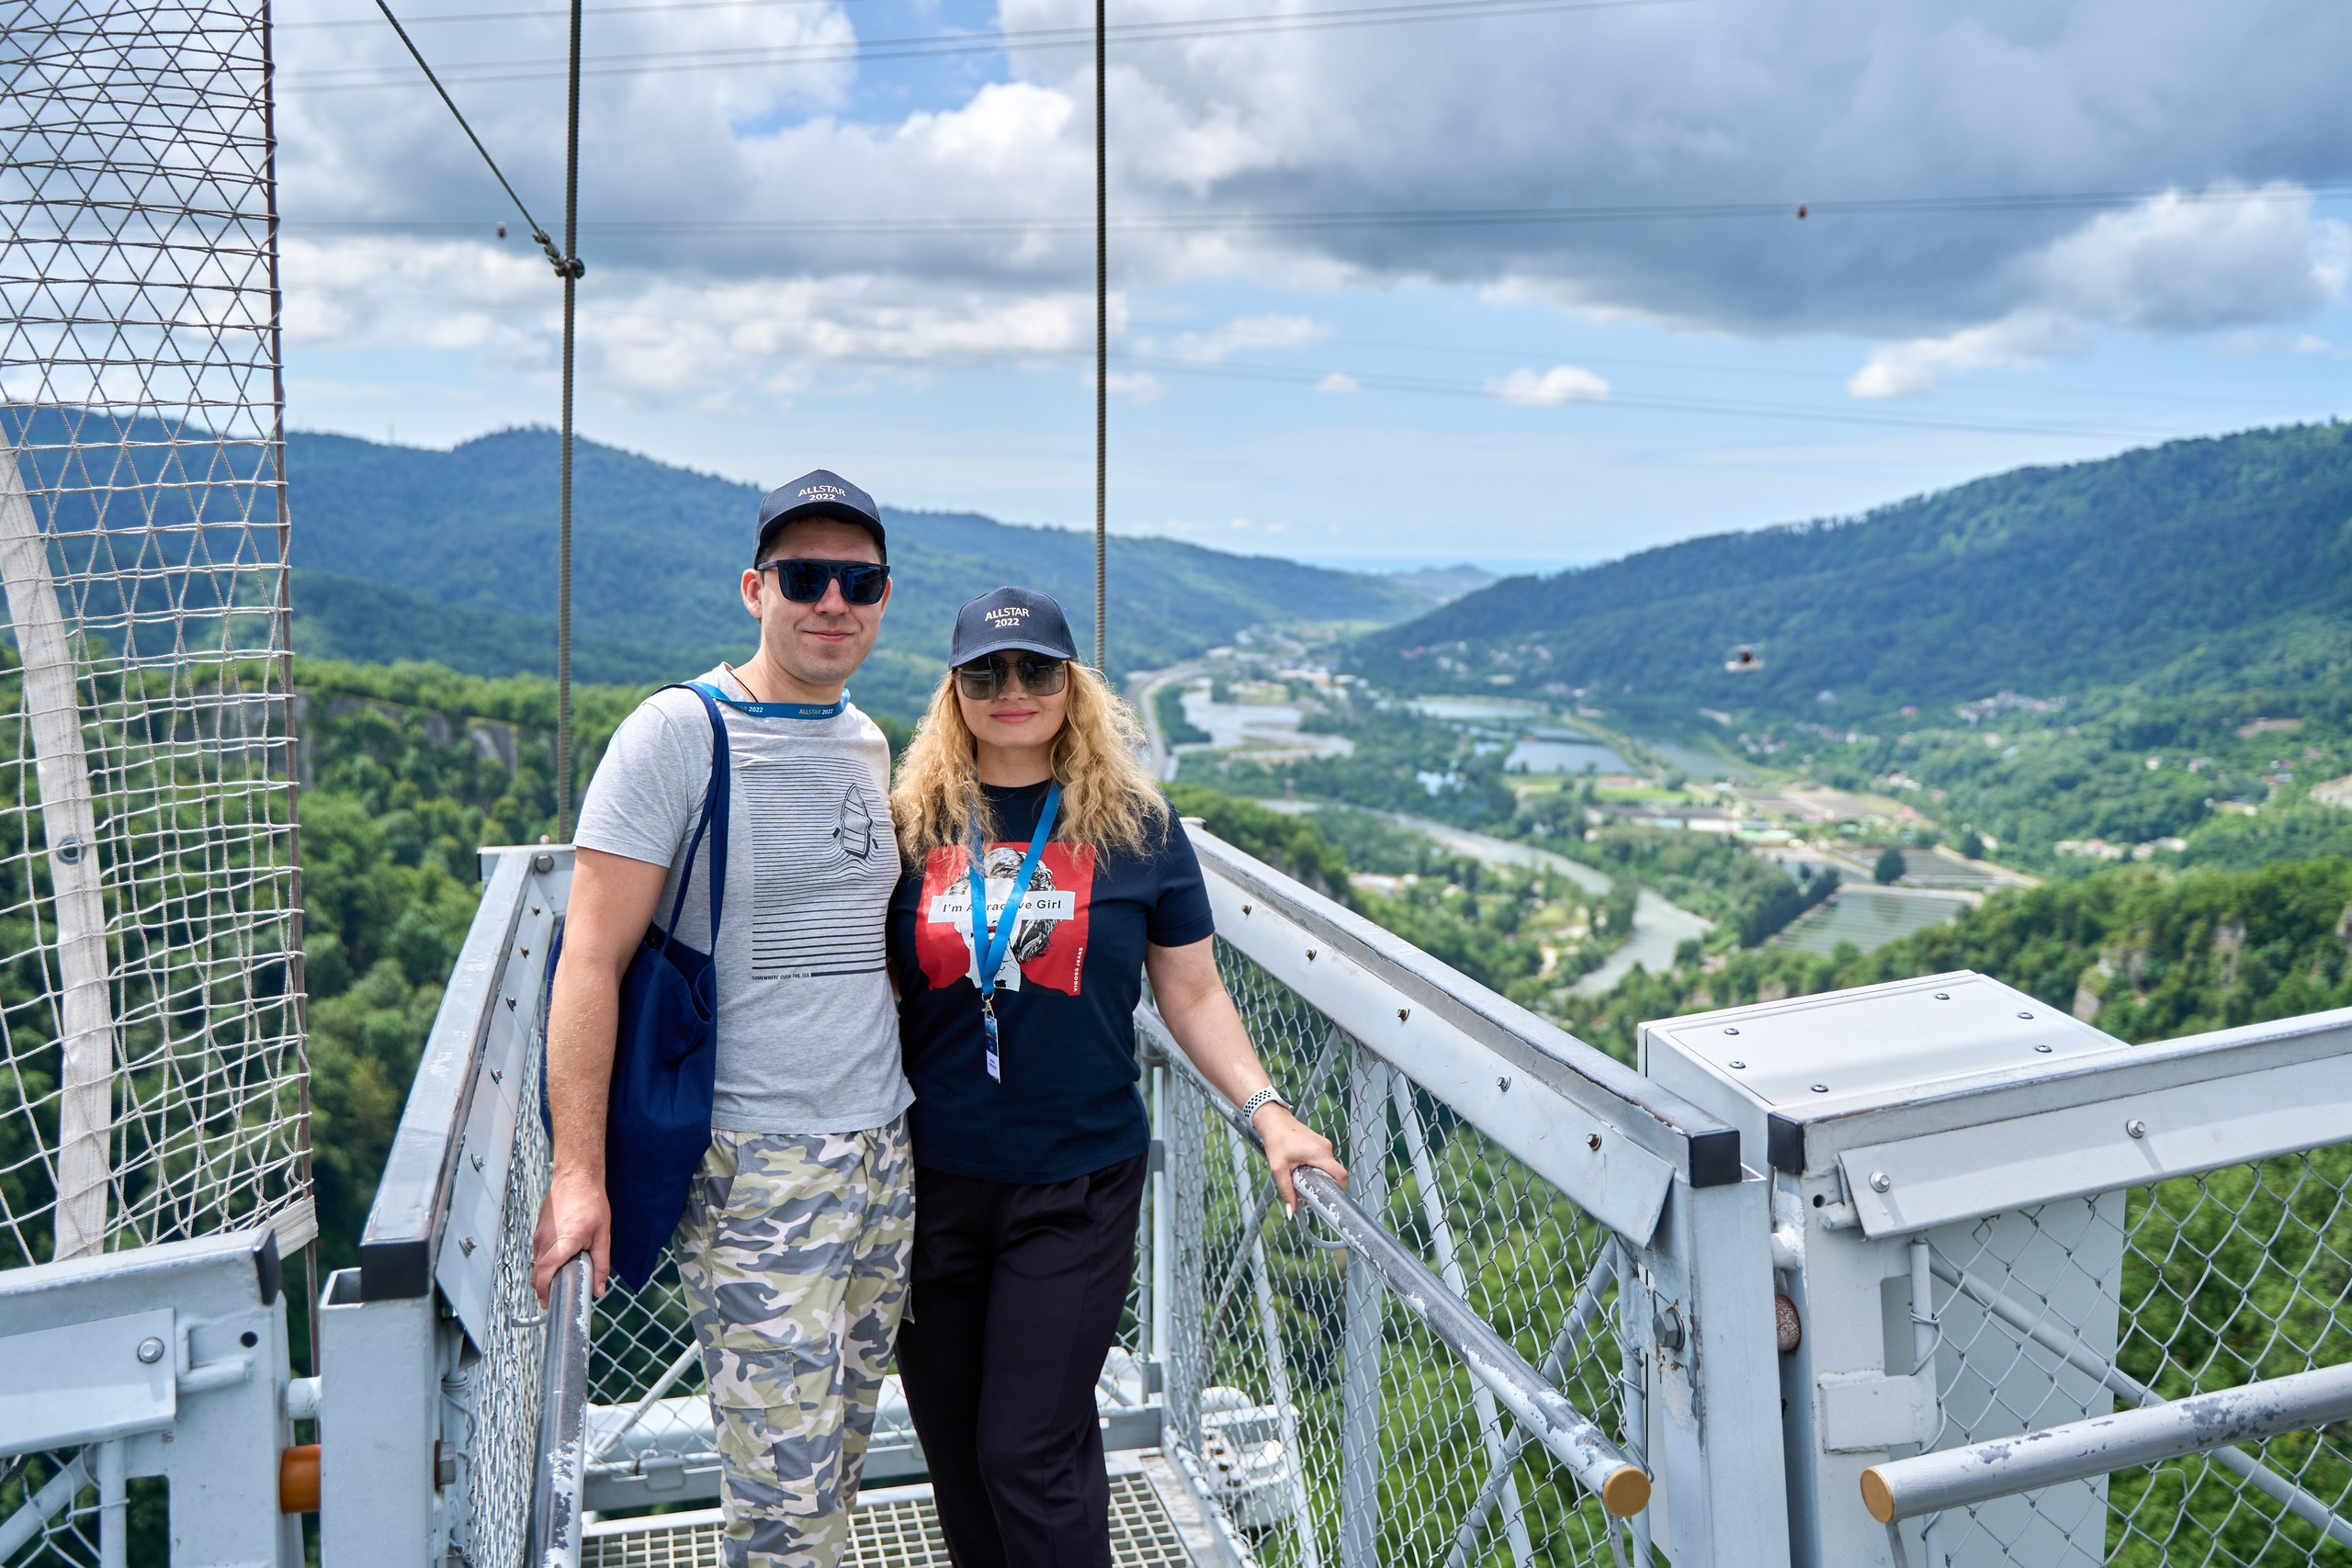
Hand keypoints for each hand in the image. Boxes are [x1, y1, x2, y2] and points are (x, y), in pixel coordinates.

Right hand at [532, 1167, 610, 1303]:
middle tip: (557, 1297)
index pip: (544, 1274)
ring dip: (545, 1274)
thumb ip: (600, 1265)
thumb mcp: (603, 1236)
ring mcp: (539, 1234)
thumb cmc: (591, 1202)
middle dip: (544, 1288)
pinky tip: (561, 1259)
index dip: (544, 1292)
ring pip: (537, 1262)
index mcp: (562, 1243)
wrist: (577, 1177)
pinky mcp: (538, 1230)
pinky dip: (546, 1261)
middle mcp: (545, 1240)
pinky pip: (538, 1252)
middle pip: (538, 1273)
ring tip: (562, 1277)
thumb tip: (599, 1290)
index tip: (549, 1303)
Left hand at [1255, 1104, 1346, 1214]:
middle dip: (1324, 1186)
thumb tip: (1291, 1212)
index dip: (1339, 1189)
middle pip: (1334, 1173)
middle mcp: (1325, 1148)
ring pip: (1328, 1167)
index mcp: (1319, 1153)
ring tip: (1301, 1181)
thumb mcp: (1278, 1168)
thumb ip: (1286, 1190)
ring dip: (1319, 1177)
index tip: (1329, 1199)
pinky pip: (1323, 1161)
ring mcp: (1324, 1144)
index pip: (1340, 1174)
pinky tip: (1302, 1171)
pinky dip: (1316, 1169)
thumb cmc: (1276, 1140)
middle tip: (1309, 1195)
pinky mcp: (1320, 1143)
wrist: (1274, 1120)